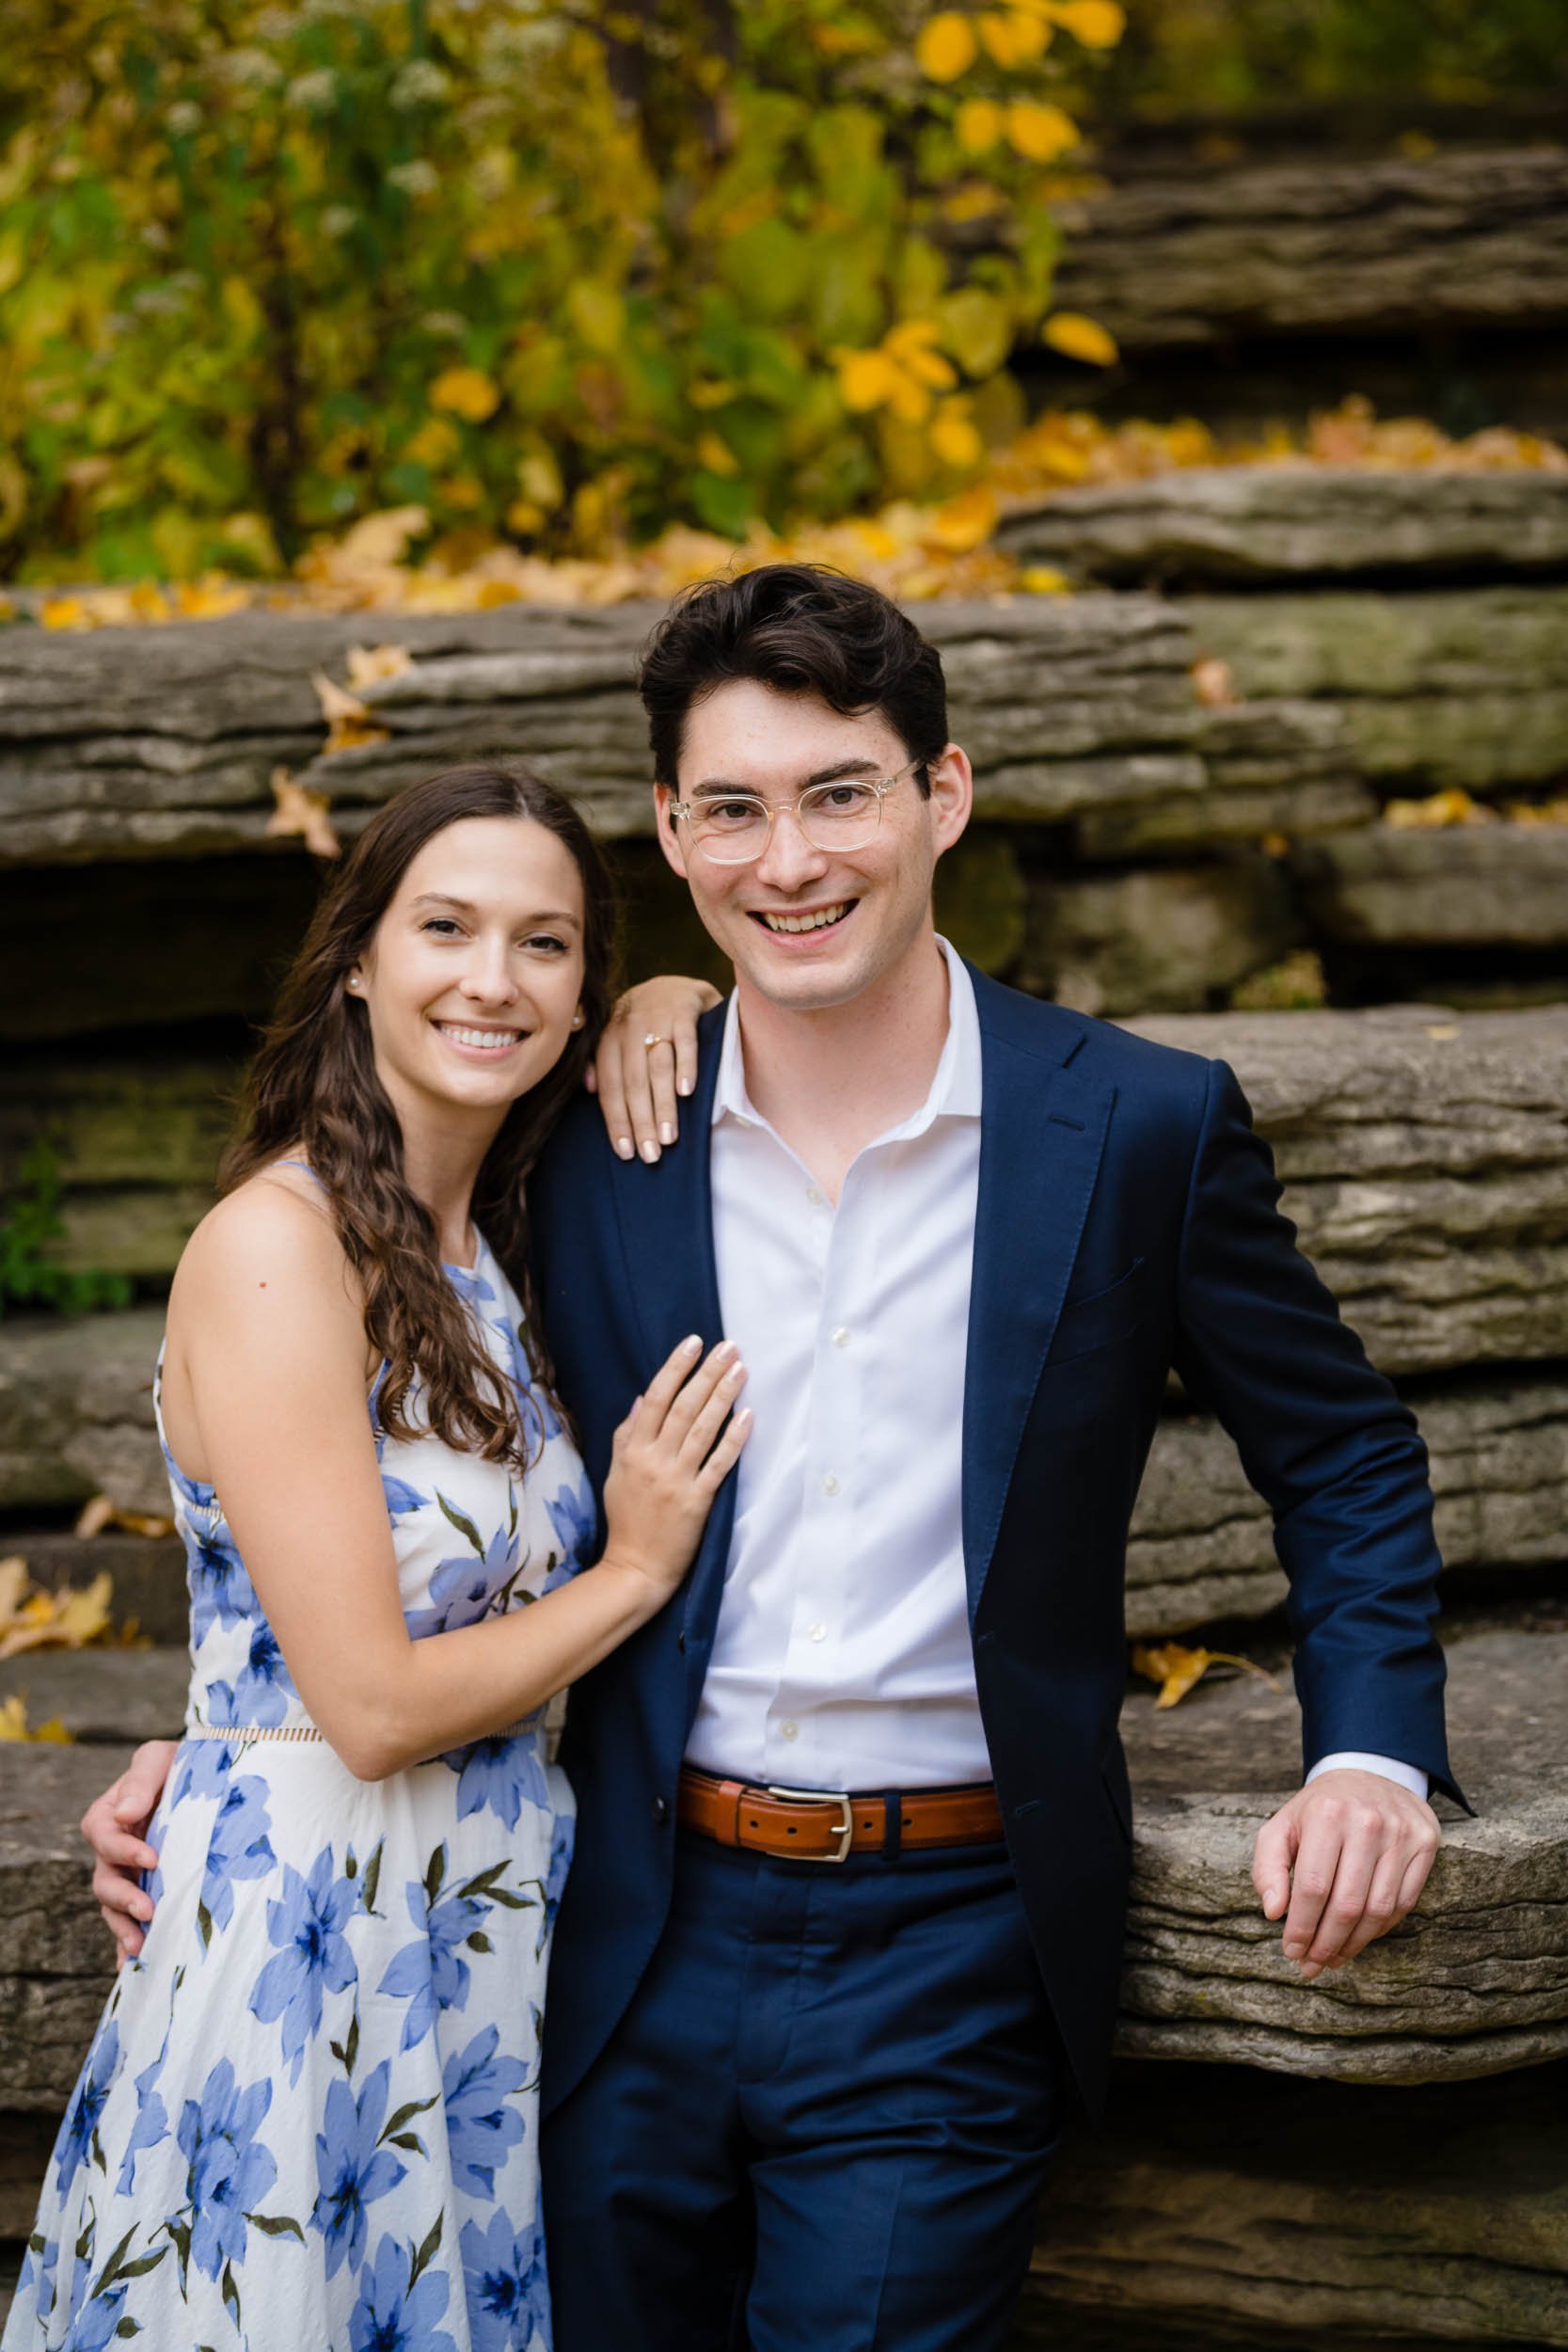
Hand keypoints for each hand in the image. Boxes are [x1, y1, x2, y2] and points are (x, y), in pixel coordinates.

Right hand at [81, 1738, 177, 1967]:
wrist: (212, 1781)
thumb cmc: (182, 1764)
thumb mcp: (161, 1759)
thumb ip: (142, 1780)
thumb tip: (124, 1813)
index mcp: (111, 1814)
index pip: (103, 1834)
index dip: (122, 1849)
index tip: (152, 1858)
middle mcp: (116, 1849)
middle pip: (104, 1879)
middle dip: (123, 1898)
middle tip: (147, 1910)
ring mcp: (131, 1874)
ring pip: (114, 1906)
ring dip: (124, 1927)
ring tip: (142, 1946)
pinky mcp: (149, 1891)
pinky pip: (131, 1922)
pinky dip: (128, 1943)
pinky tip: (134, 1965)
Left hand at [587, 975, 721, 1163]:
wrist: (674, 984)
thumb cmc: (643, 1023)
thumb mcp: (618, 1038)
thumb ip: (601, 1062)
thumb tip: (588, 1088)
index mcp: (609, 1038)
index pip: (610, 1085)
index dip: (616, 1120)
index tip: (626, 1152)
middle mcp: (629, 1026)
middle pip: (633, 1081)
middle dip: (641, 1121)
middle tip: (650, 1155)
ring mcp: (658, 1017)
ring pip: (657, 1066)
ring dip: (662, 1104)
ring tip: (669, 1137)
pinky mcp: (685, 1009)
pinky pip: (685, 1040)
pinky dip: (686, 1066)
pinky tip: (687, 1092)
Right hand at [600, 1334, 749, 1601]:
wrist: (634, 1568)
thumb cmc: (626, 1520)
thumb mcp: (616, 1473)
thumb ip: (626, 1435)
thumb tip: (640, 1398)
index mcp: (632, 1451)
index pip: (655, 1399)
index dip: (675, 1369)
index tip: (693, 1343)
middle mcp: (654, 1461)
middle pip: (683, 1407)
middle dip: (706, 1374)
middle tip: (728, 1346)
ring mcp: (676, 1481)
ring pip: (702, 1429)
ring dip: (723, 1396)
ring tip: (740, 1369)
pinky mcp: (697, 1501)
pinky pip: (718, 1464)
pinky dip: (733, 1439)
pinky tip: (748, 1416)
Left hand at [1253, 1768, 1439, 1979]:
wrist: (1368, 1773)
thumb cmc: (1318, 1810)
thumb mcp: (1281, 1826)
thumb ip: (1267, 1867)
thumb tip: (1273, 1912)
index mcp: (1326, 1814)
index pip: (1312, 1887)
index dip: (1301, 1927)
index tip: (1291, 1951)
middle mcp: (1367, 1822)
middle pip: (1347, 1904)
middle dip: (1325, 1943)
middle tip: (1311, 1964)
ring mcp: (1401, 1833)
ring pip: (1378, 1909)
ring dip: (1353, 1944)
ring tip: (1332, 1958)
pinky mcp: (1426, 1843)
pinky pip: (1404, 1902)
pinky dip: (1380, 1928)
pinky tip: (1359, 1937)